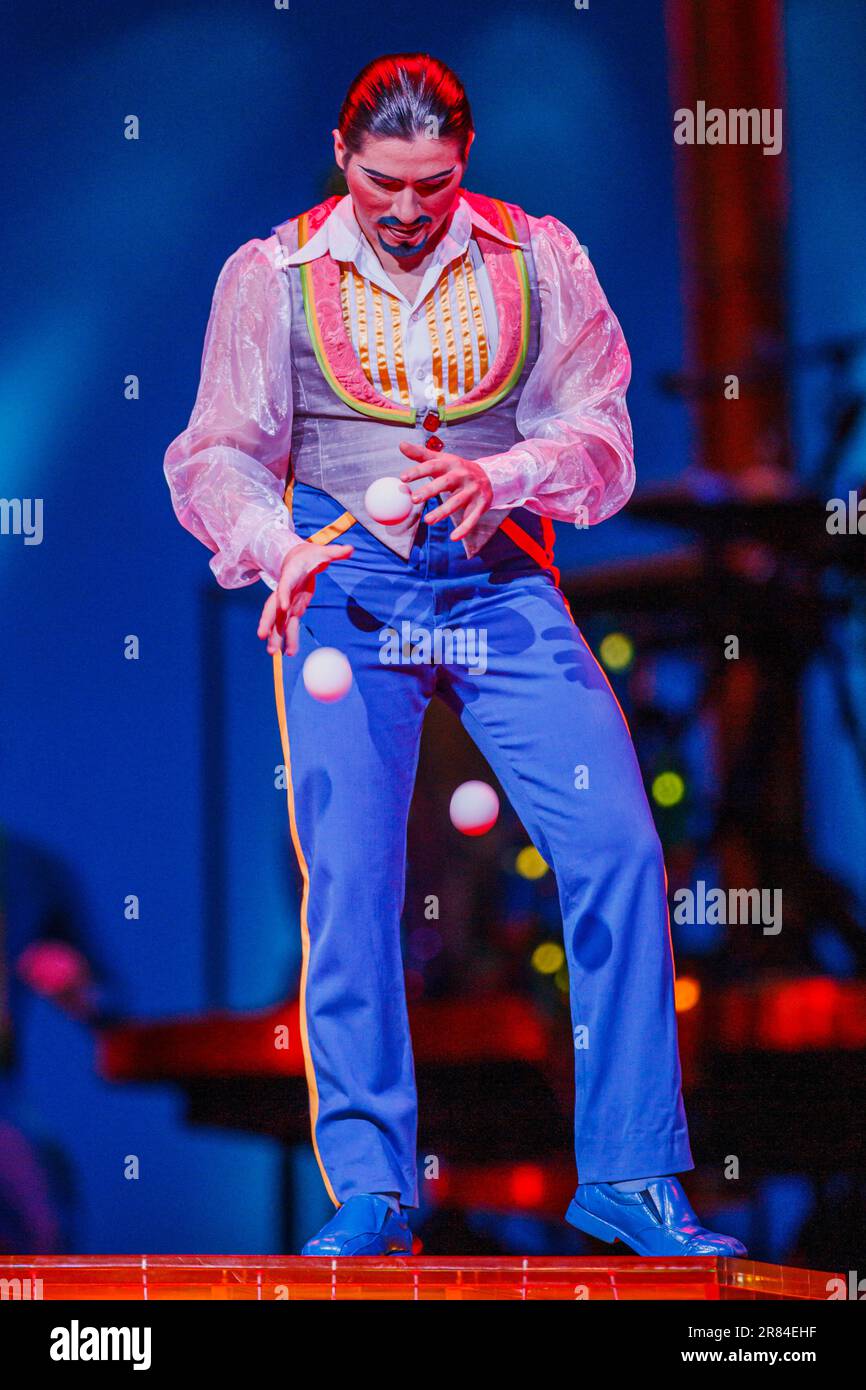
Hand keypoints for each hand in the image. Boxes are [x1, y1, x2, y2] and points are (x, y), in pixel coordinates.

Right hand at [258, 539, 353, 655]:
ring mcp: (288, 601)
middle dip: (268, 621)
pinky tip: (290, 652)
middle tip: (262, 636)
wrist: (299, 558)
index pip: (285, 585)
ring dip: (276, 636)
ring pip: (279, 620)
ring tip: (274, 654)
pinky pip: (289, 625)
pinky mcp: (293, 608)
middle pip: (273, 607)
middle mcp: (286, 590)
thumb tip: (351, 549)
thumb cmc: (311, 555)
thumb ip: (336, 553)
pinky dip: (289, 638)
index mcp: (291, 575)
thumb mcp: (323, 552)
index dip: (283, 595)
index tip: (283, 607)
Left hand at [399, 441, 492, 540]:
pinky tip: (454, 537)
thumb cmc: (458, 469)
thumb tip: (401, 444)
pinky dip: (464, 528)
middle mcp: (462, 476)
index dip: (418, 471)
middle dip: (429, 490)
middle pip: (444, 483)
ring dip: (443, 511)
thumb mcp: (442, 459)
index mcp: (451, 464)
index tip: (403, 477)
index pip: (432, 466)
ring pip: (457, 502)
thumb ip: (421, 454)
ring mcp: (472, 490)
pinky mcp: (481, 504)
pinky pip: (472, 518)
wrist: (489, 476)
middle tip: (413, 499)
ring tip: (428, 520)